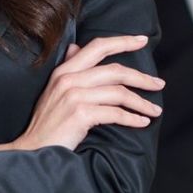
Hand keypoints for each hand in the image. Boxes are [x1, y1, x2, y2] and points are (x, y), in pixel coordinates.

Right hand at [2, 34, 163, 151]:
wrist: (32, 151)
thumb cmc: (48, 123)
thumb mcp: (54, 90)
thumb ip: (68, 68)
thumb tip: (76, 47)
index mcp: (64, 70)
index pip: (97, 46)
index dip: (122, 41)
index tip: (143, 41)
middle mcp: (68, 79)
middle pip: (115, 70)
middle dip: (142, 77)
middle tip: (159, 84)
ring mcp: (74, 95)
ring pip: (119, 93)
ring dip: (142, 102)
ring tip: (155, 110)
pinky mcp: (80, 114)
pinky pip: (115, 113)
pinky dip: (133, 118)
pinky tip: (142, 122)